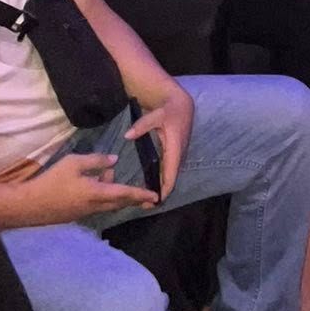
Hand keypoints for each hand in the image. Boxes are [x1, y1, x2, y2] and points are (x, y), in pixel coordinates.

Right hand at [16, 152, 156, 224]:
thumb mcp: (74, 163)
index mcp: (97, 193)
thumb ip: (95, 161)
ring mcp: (86, 212)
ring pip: (109, 204)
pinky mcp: (78, 213)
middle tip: (149, 198)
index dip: (141, 194)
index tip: (156, 197)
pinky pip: (99, 205)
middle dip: (136, 199)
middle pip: (120, 203)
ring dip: (117, 194)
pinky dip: (106, 195)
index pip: (125, 194)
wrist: (31, 205)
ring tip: (111, 175)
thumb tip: (114, 160)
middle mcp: (95, 205)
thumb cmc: (53, 181)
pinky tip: (98, 182)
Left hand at [125, 82, 193, 199]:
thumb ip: (142, 125)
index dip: (165, 189)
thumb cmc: (169, 110)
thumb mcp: (156, 115)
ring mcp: (177, 155)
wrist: (181, 104)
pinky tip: (150, 185)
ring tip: (146, 200)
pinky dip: (161, 180)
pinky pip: (169, 171)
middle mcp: (178, 155)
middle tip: (144, 206)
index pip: (171, 175)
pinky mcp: (174, 154)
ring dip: (161, 188)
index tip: (155, 202)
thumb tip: (128, 136)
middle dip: (160, 193)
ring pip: (170, 176)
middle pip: (171, 180)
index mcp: (175, 149)